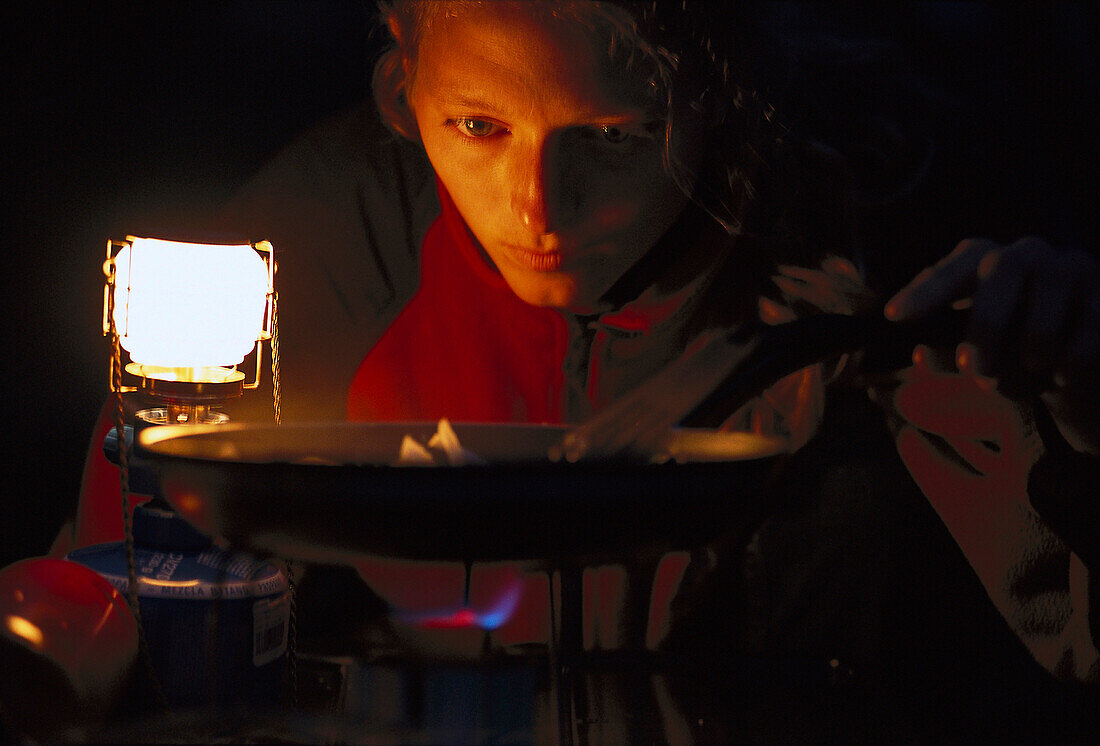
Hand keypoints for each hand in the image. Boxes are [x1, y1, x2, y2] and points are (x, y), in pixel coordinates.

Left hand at [885, 237, 1099, 452]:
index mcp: (986, 262)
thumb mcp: (976, 354)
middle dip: (986, 323)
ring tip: (1030, 371)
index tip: (895, 316)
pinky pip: (1089, 325)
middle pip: (1002, 268)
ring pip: (1050, 293)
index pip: (953, 267)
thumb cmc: (1012, 355)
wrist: (1075, 367)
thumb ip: (947, 352)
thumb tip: (922, 354)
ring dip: (1034, 342)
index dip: (925, 290)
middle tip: (974, 369)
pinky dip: (1071, 357)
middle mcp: (1027, 255)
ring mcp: (1072, 269)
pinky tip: (1063, 376)